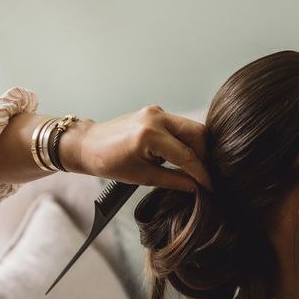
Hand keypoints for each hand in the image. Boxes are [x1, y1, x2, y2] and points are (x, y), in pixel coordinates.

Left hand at [59, 105, 212, 192]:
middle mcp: (156, 117)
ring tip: (192, 168)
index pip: (188, 155)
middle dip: (204, 155)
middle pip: (198, 133)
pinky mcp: (155, 112)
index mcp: (150, 135)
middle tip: (203, 175)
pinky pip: (179, 125)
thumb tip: (197, 187)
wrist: (88, 144)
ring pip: (191, 128)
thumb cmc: (109, 162)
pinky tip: (180, 156)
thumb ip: (174, 181)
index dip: (202, 173)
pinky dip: (185, 140)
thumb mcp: (143, 177)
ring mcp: (156, 111)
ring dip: (196, 147)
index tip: (210, 187)